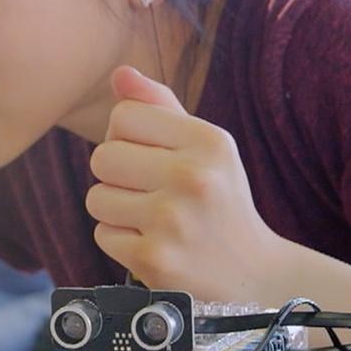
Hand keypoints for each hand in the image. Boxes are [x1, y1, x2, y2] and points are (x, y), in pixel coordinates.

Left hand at [84, 66, 283, 298]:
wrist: (253, 276)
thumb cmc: (219, 201)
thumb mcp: (206, 148)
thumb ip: (160, 108)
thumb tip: (119, 74)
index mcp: (209, 141)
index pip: (124, 115)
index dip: (128, 137)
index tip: (153, 158)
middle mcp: (193, 177)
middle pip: (103, 156)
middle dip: (117, 175)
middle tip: (150, 192)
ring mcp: (172, 221)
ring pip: (97, 197)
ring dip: (116, 210)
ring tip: (153, 219)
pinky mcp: (153, 259)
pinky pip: (103, 234)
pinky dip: (121, 241)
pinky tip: (154, 243)